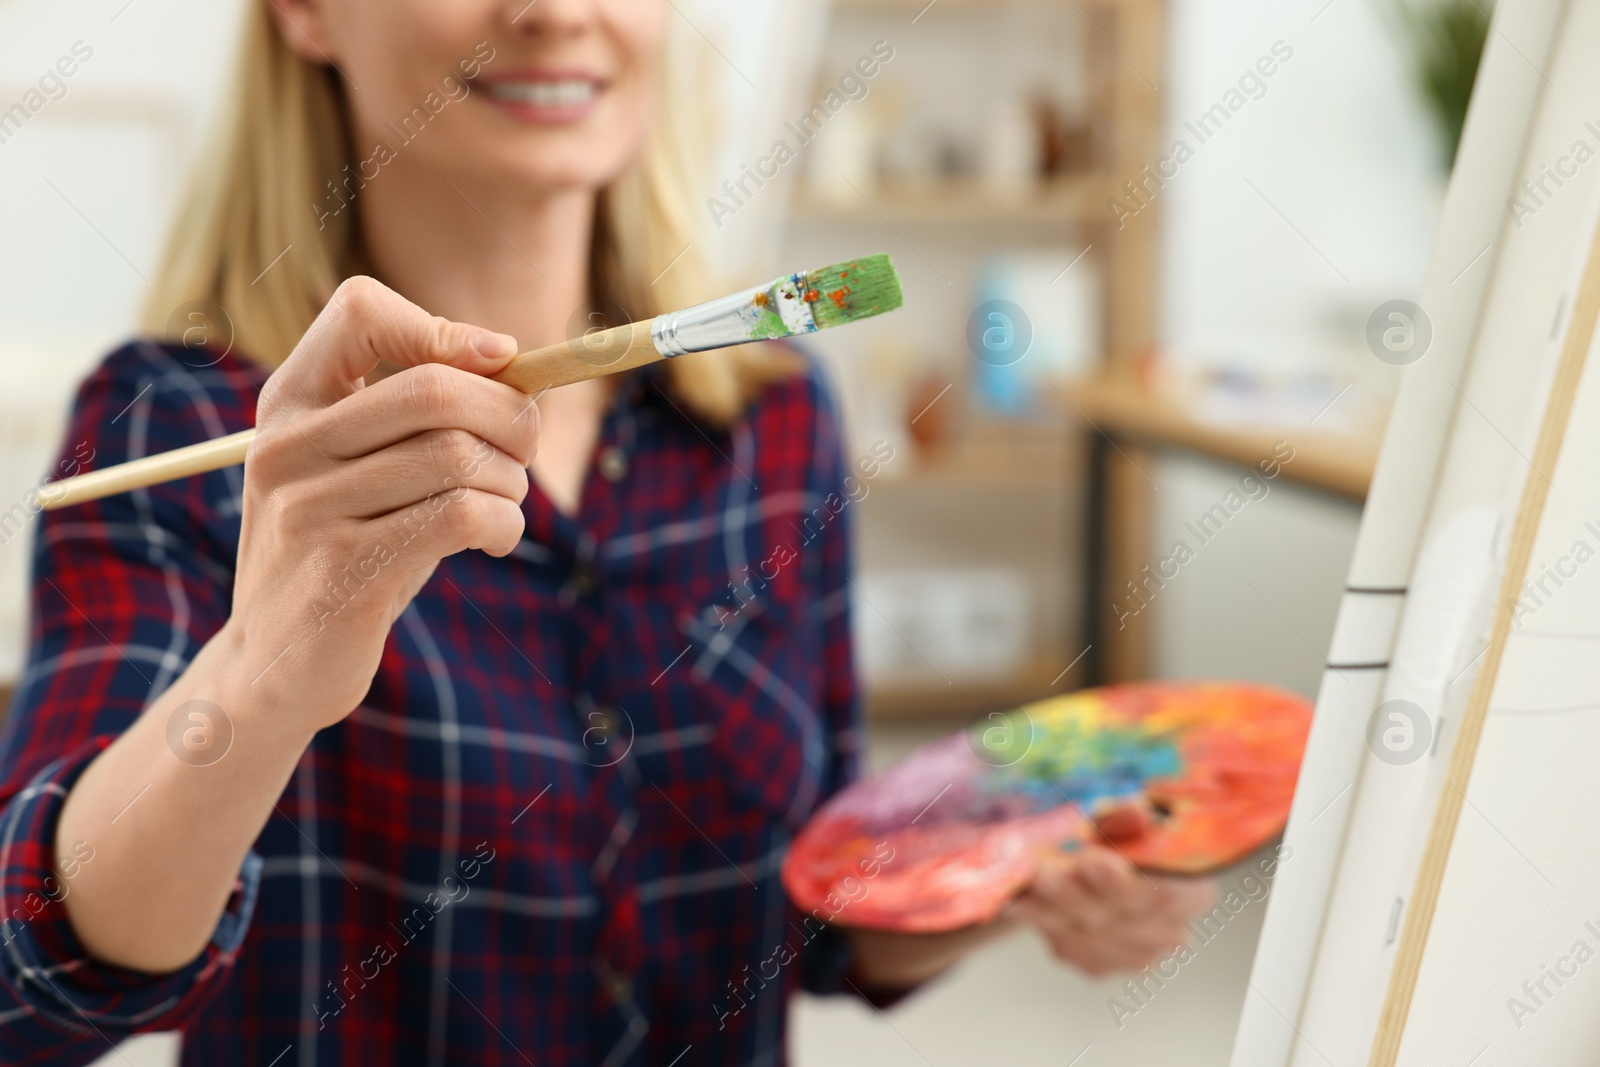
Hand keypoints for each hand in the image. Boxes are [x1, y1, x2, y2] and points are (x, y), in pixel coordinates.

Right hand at [226, 276, 538, 730]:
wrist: (272, 666)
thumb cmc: (343, 549)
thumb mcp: (353, 469)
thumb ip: (411, 413)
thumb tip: (510, 360)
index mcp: (288, 404)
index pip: (360, 311)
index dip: (445, 329)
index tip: (499, 362)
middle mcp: (288, 447)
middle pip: (434, 389)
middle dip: (510, 414)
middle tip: (524, 448)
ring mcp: (310, 511)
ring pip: (458, 456)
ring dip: (511, 480)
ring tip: (505, 503)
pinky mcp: (346, 573)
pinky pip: (461, 516)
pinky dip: (504, 523)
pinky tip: (498, 539)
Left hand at [1009, 813, 1215, 976]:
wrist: (1100, 864)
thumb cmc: (1118, 835)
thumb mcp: (1122, 816)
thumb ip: (1126, 817)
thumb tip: (1136, 813)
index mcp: (1190, 890)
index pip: (1160, 894)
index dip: (1121, 880)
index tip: (1089, 860)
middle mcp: (1170, 933)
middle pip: (1116, 919)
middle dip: (1074, 894)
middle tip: (1042, 873)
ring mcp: (1135, 956)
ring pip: (1087, 935)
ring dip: (1051, 908)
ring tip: (1026, 883)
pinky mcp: (1099, 965)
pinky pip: (1069, 947)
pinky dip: (1043, 922)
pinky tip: (1024, 901)